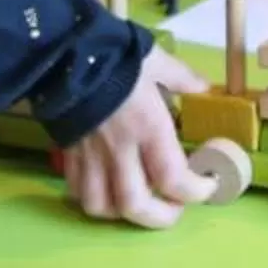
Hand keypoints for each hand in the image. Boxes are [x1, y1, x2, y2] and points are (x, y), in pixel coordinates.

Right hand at [59, 49, 214, 228]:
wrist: (59, 49)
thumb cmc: (113, 53)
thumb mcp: (154, 59)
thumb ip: (181, 77)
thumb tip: (203, 87)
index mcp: (146, 126)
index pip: (173, 178)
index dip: (195, 192)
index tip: (207, 184)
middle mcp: (118, 149)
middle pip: (135, 205)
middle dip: (160, 217)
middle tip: (174, 208)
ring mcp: (89, 155)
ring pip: (101, 205)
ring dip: (123, 212)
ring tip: (139, 200)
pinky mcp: (67, 152)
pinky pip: (77, 190)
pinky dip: (95, 198)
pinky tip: (107, 187)